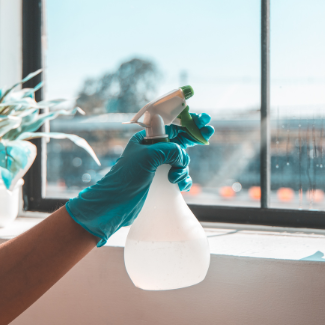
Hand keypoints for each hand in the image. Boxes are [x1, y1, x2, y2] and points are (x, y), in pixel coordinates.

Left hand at [66, 113, 213, 245]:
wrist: (115, 203)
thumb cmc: (126, 177)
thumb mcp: (149, 156)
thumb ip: (170, 149)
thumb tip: (182, 153)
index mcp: (147, 139)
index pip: (172, 125)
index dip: (188, 122)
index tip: (203, 120)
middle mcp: (153, 150)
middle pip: (180, 140)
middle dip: (194, 137)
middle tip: (208, 132)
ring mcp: (158, 165)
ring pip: (182, 160)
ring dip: (184, 168)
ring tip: (175, 178)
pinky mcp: (161, 180)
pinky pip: (180, 176)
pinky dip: (183, 180)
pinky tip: (180, 186)